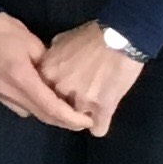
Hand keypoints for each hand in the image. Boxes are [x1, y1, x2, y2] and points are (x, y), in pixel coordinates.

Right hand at [0, 12, 94, 130]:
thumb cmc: (2, 29)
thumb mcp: (31, 42)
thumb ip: (47, 64)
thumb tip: (58, 78)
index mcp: (21, 79)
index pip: (51, 108)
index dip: (71, 118)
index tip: (87, 121)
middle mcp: (9, 93)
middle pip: (42, 116)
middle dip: (64, 122)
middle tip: (82, 121)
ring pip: (30, 113)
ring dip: (49, 116)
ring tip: (65, 110)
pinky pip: (19, 107)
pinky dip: (34, 108)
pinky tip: (41, 99)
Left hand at [35, 20, 145, 137]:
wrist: (121, 36)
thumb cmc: (92, 35)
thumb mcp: (62, 40)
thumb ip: (52, 57)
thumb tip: (49, 65)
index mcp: (47, 72)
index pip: (41, 93)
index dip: (51, 93)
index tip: (60, 91)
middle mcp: (60, 89)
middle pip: (58, 108)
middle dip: (67, 103)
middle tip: (80, 95)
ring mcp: (81, 100)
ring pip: (77, 120)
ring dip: (83, 114)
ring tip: (93, 105)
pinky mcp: (103, 108)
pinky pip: (97, 129)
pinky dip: (99, 126)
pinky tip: (100, 121)